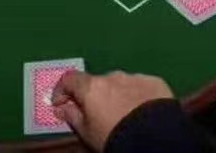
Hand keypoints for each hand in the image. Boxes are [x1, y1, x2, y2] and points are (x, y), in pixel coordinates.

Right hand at [52, 71, 173, 151]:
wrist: (155, 139)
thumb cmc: (114, 138)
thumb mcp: (87, 134)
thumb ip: (72, 116)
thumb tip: (60, 107)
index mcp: (91, 87)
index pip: (70, 79)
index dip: (62, 90)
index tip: (61, 103)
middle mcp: (112, 76)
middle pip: (97, 83)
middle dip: (96, 96)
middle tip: (99, 116)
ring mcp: (135, 77)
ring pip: (121, 84)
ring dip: (118, 95)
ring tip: (125, 116)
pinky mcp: (155, 82)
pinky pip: (141, 86)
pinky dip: (138, 96)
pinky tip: (143, 112)